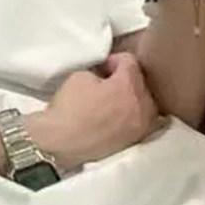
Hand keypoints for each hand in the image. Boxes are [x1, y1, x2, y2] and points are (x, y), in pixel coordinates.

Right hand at [27, 52, 162, 171]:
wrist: (59, 144)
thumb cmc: (69, 109)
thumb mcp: (81, 76)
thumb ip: (101, 71)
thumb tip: (106, 76)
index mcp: (130, 87)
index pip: (130, 61)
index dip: (112, 60)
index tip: (101, 67)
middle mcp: (143, 107)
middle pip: (141, 82)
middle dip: (126, 78)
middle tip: (106, 81)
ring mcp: (141, 127)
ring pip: (144, 102)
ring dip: (131, 97)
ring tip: (111, 100)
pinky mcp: (134, 141)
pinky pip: (140, 120)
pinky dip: (130, 114)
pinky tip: (113, 115)